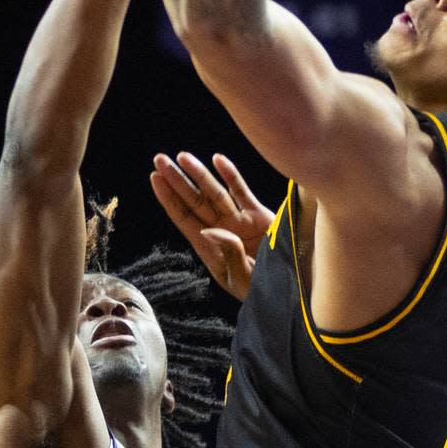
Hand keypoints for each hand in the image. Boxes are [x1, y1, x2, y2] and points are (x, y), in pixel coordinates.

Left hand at [150, 151, 274, 300]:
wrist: (290, 289)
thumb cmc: (261, 291)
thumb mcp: (242, 278)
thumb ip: (228, 253)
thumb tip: (209, 230)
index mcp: (210, 248)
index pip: (183, 218)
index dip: (169, 198)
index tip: (155, 178)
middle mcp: (221, 231)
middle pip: (193, 200)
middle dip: (176, 180)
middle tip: (159, 159)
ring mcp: (239, 221)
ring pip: (214, 192)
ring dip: (198, 173)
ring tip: (182, 156)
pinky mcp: (259, 216)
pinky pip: (241, 191)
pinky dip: (230, 175)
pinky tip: (217, 160)